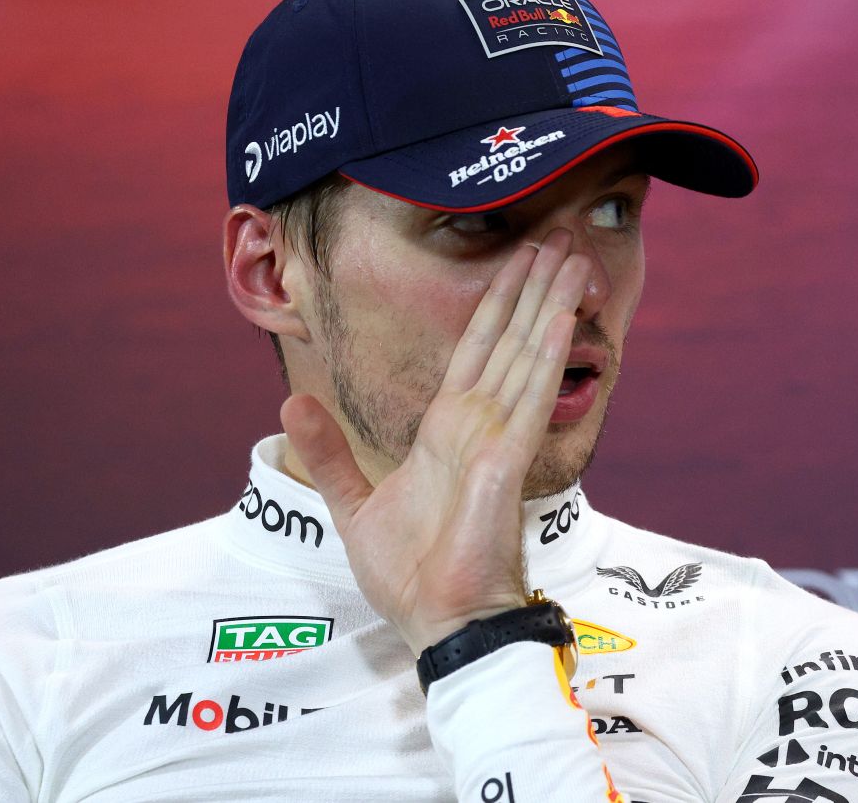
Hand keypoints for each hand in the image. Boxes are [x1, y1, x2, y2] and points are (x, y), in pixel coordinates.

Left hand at [281, 228, 588, 653]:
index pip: (476, 350)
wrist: (437, 622)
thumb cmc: (409, 574)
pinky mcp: (504, 460)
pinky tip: (557, 313)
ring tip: (567, 254)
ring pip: (525, 354)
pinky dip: (543, 352)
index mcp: (447, 431)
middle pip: (508, 339)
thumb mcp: (354, 503)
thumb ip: (329, 451)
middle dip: (531, 285)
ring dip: (546, 301)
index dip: (497, 302)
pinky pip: (528, 395)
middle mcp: (477, 424)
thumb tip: (290, 401)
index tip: (518, 259)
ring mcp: (495, 438)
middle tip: (556, 235)